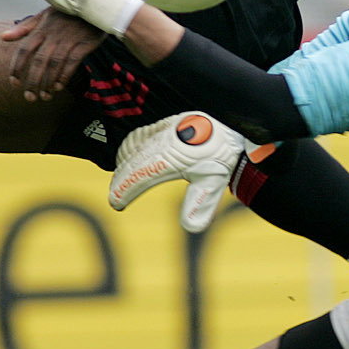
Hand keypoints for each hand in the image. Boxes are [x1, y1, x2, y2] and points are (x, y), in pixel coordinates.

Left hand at [2, 8, 104, 100]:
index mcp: (42, 28)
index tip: (14, 83)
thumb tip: (2, 37)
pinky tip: (59, 86)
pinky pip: (73, 62)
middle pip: (39, 61)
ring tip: (44, 96)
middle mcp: (54, 34)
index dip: (17, 67)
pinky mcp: (85, 42)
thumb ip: (24, 28)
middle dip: (32, 81)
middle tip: (29, 98)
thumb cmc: (66, 12)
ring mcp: (70, 39)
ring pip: (55, 64)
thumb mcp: (44, 15)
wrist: (95, 4)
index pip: (24, 49)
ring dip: (48, 82)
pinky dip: (65, 75)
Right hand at [108, 111, 273, 232]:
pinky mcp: (164, 122)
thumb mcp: (214, 181)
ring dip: (124, 163)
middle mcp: (161, 140)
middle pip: (131, 161)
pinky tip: (131, 155)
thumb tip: (191, 227)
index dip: (124, 190)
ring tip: (121, 179)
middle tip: (116, 197)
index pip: (139, 176)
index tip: (116, 203)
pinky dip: (130, 147)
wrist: (231, 121)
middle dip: (121, 180)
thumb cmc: (222, 152)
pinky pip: (139, 134)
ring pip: (132, 146)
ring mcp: (161, 129)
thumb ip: (200, 204)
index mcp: (170, 156)